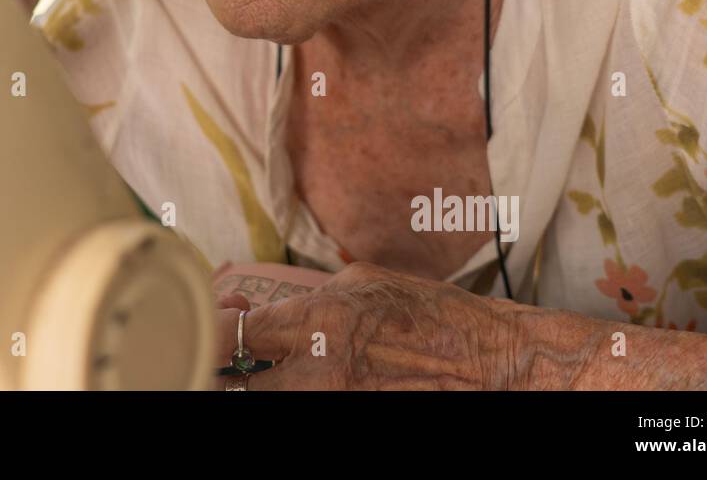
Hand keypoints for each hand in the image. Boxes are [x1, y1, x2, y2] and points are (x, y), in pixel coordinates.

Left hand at [213, 261, 518, 389]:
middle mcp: (319, 374)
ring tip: (274, 369)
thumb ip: (306, 298)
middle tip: (234, 357)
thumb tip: (261, 313)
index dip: (213, 328)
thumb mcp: (364, 284)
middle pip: (236, 385)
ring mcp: (335, 406)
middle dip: (229, 368)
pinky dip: (297, 394)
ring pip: (269, 401)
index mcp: (318, 323)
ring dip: (264, 384)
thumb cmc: (434, 317)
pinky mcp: (349, 422)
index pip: (229, 335)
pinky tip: (310, 380)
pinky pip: (304, 408)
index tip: (217, 323)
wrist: (493, 367)